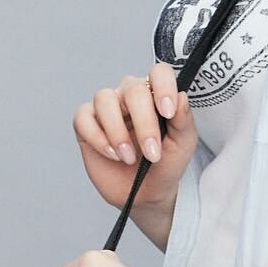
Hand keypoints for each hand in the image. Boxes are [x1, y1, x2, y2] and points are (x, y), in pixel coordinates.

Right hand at [74, 65, 198, 212]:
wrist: (147, 193)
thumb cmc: (166, 164)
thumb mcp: (183, 145)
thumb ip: (184, 120)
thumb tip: (181, 96)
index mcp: (156, 94)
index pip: (158, 73)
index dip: (163, 87)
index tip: (168, 112)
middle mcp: (130, 95)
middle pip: (133, 89)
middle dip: (144, 123)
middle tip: (152, 152)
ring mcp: (107, 107)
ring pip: (105, 99)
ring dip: (118, 131)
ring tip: (129, 157)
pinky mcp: (86, 123)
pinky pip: (83, 117)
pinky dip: (97, 137)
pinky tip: (112, 154)